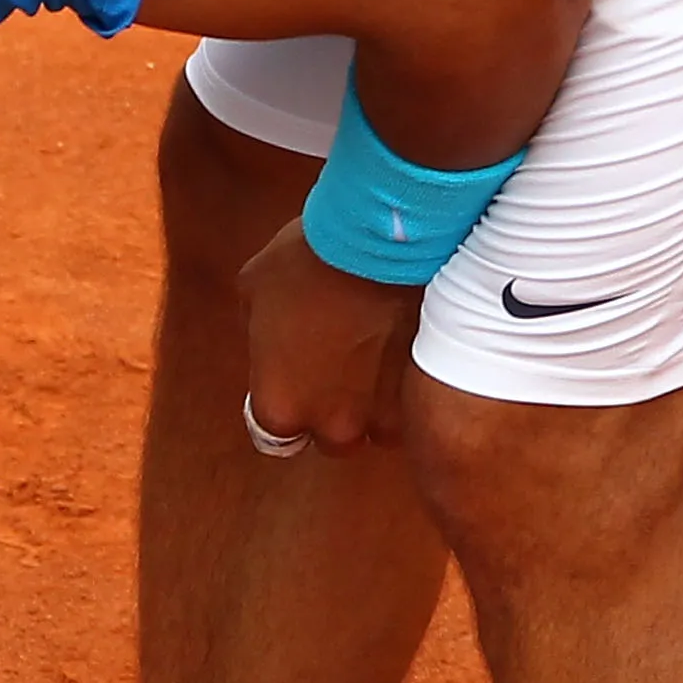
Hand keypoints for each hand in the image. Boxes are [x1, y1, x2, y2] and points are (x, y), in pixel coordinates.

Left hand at [238, 220, 425, 451]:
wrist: (385, 243)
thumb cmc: (310, 262)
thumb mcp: (255, 289)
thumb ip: (258, 332)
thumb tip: (271, 343)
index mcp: (281, 406)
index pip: (275, 435)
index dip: (287, 405)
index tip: (296, 382)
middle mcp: (333, 426)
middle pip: (332, 439)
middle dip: (336, 412)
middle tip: (344, 367)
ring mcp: (384, 418)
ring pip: (380, 429)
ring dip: (378, 404)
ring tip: (384, 357)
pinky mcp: (427, 399)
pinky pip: (415, 409)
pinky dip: (412, 388)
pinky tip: (412, 353)